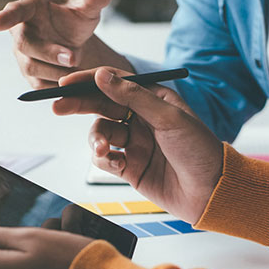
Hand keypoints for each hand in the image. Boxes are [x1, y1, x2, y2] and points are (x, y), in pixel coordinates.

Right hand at [0, 0, 128, 87]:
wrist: (73, 43)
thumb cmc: (74, 20)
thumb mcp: (86, 9)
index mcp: (30, 8)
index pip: (15, 11)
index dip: (5, 18)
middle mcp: (20, 32)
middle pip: (26, 45)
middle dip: (49, 52)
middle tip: (73, 57)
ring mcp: (23, 56)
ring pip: (34, 68)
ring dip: (56, 71)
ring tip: (78, 68)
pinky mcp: (31, 77)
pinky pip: (40, 85)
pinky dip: (57, 85)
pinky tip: (73, 83)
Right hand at [53, 67, 223, 222]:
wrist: (211, 192)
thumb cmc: (199, 150)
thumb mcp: (167, 118)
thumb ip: (132, 97)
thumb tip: (103, 75)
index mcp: (153, 100)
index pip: (114, 85)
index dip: (88, 83)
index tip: (65, 84)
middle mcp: (141, 119)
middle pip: (101, 107)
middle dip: (79, 107)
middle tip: (57, 107)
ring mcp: (134, 144)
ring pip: (100, 134)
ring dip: (96, 141)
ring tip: (104, 150)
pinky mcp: (130, 168)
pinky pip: (105, 159)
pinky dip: (105, 161)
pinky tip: (117, 165)